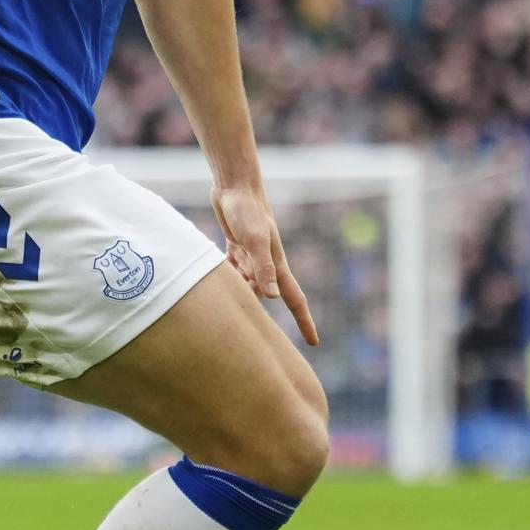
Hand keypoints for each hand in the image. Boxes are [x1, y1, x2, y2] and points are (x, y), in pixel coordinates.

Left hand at [213, 181, 318, 345]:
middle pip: (264, 295)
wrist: (235, 187)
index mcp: (278, 265)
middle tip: (239, 294)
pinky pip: (231, 271)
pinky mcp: (235, 248)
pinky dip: (225, 274)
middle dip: (253, 302)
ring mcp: (251, 256)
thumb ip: (263, 267)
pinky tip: (215, 270)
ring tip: (222, 270)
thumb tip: (273, 297)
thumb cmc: (247, 211)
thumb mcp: (256, 239)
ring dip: (235, 284)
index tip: (314, 343)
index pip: (295, 299)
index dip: (305, 322)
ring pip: (245, 284)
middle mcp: (266, 264)